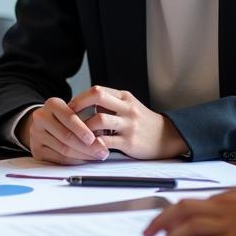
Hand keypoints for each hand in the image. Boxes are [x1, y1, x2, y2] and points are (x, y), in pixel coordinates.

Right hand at [20, 97, 109, 164]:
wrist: (45, 124)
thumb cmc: (65, 119)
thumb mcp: (74, 112)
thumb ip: (86, 121)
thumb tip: (102, 136)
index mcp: (52, 104)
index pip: (69, 118)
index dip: (82, 129)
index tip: (94, 138)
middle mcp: (40, 117)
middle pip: (65, 135)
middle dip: (87, 146)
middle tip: (101, 151)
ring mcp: (36, 134)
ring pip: (63, 149)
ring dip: (83, 155)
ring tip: (97, 156)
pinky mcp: (36, 149)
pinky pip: (58, 159)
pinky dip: (74, 161)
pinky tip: (84, 160)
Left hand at [67, 86, 186, 159]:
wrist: (167, 137)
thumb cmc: (141, 121)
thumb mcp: (128, 106)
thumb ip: (109, 102)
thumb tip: (80, 103)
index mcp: (124, 97)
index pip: (97, 90)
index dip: (79, 98)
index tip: (69, 108)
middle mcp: (126, 108)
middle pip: (97, 96)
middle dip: (79, 105)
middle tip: (68, 117)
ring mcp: (129, 124)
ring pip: (99, 119)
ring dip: (84, 127)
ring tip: (78, 133)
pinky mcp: (129, 142)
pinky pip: (106, 141)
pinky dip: (93, 143)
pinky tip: (88, 146)